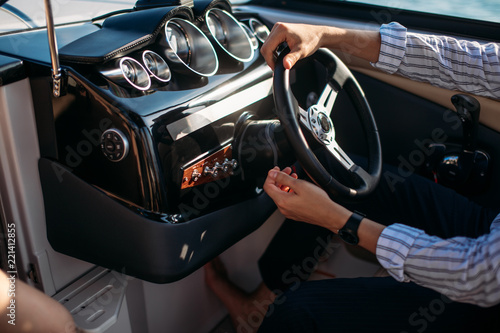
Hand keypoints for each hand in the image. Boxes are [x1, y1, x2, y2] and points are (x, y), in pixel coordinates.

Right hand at [260, 22, 380, 69]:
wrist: (324, 33)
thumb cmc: (316, 39)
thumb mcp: (303, 51)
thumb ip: (292, 59)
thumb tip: (285, 66)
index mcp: (280, 30)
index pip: (267, 50)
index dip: (270, 62)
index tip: (277, 69)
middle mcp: (278, 27)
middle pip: (267, 48)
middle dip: (272, 59)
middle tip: (282, 67)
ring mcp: (280, 29)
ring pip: (271, 47)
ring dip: (276, 56)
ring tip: (287, 60)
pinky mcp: (283, 32)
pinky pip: (276, 45)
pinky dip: (279, 52)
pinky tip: (287, 56)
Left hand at [263, 167, 350, 231]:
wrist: (329, 215)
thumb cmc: (318, 202)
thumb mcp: (300, 185)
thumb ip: (284, 178)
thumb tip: (272, 174)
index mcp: (282, 201)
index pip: (267, 186)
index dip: (270, 176)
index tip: (276, 169)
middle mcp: (283, 208)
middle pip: (274, 190)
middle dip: (279, 178)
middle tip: (288, 170)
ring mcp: (288, 212)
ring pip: (281, 195)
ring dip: (285, 184)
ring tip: (294, 176)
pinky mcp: (294, 213)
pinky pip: (287, 201)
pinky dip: (290, 191)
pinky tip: (298, 187)